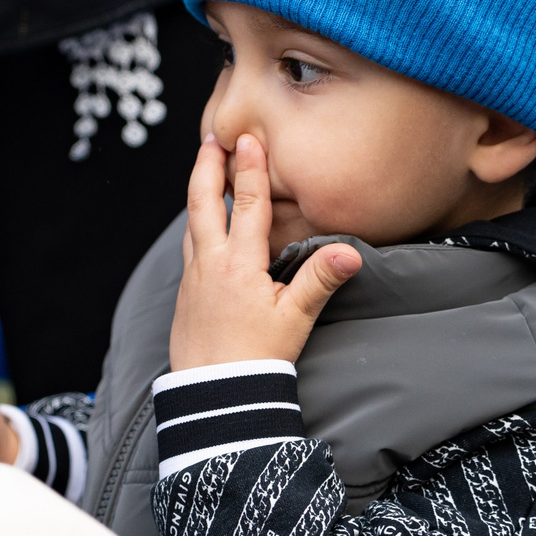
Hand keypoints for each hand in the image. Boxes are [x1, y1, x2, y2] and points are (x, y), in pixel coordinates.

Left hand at [169, 132, 360, 371]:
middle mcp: (210, 265)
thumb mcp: (296, 318)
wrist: (215, 396)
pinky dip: (194, 227)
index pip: (248, 206)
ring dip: (198, 194)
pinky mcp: (186, 296)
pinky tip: (200, 229)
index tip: (248, 139)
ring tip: (203, 173)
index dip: (251, 170)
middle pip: (203, 203)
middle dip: (207, 167)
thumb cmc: (258, 359)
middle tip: (211, 140)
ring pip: (191, 225)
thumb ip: (320, 279)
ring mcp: (193, 279)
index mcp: (240, 265)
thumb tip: (350, 251)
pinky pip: (188, 250)